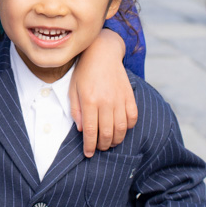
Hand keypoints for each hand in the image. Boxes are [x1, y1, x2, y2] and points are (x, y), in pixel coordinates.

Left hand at [69, 29, 137, 156]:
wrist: (102, 52)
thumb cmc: (84, 71)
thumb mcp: (73, 89)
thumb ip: (76, 110)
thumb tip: (81, 129)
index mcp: (90, 101)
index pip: (90, 130)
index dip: (89, 145)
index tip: (88, 153)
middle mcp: (106, 102)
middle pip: (107, 133)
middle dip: (102, 145)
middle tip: (99, 148)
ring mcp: (120, 99)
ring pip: (121, 129)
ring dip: (116, 140)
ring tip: (110, 142)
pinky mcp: (130, 96)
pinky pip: (132, 118)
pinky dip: (128, 127)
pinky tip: (121, 129)